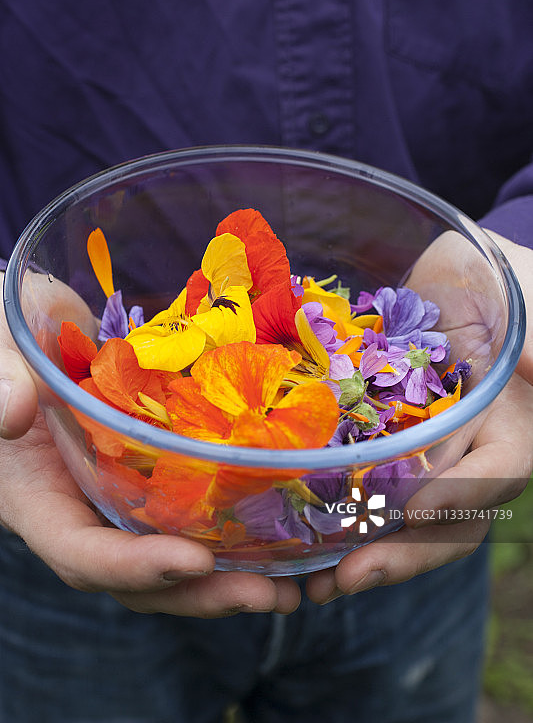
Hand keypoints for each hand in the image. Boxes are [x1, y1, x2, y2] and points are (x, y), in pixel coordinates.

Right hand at [0, 272, 299, 616]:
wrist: (39, 324)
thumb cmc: (6, 335)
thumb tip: (11, 413)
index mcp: (36, 496)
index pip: (78, 552)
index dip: (131, 566)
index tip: (191, 560)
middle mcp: (82, 507)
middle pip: (138, 574)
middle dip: (199, 592)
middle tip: (266, 594)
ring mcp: (121, 492)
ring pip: (172, 552)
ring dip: (229, 575)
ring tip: (290, 586)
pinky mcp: (154, 468)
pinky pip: (192, 511)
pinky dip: (236, 528)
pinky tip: (288, 529)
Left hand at [306, 231, 532, 603]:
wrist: (454, 268)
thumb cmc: (500, 275)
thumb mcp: (525, 292)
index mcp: (514, 424)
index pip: (499, 472)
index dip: (462, 498)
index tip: (415, 512)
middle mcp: (467, 446)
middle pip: (442, 516)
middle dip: (396, 551)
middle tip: (342, 578)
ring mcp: (420, 443)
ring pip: (393, 508)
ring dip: (353, 546)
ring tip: (305, 580)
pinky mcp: (376, 429)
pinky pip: (352, 473)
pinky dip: (324, 503)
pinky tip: (286, 526)